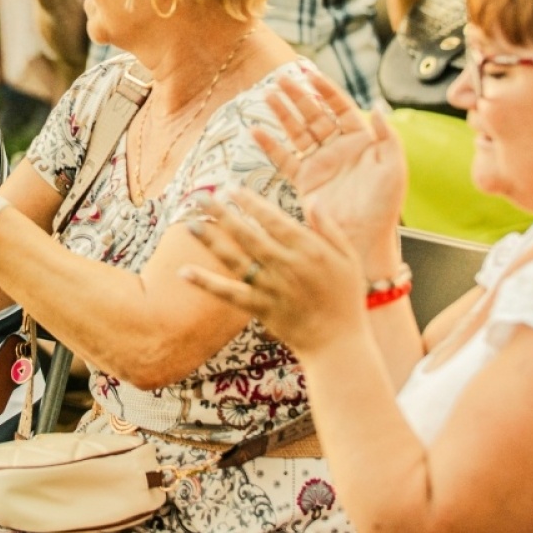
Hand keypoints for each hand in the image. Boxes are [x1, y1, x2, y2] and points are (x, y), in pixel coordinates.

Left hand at [180, 188, 368, 355]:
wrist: (337, 344)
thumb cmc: (346, 298)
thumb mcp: (348, 258)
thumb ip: (329, 228)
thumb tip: (312, 199)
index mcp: (308, 250)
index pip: (273, 219)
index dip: (251, 202)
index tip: (231, 187)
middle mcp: (286, 266)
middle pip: (248, 235)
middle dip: (223, 213)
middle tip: (200, 196)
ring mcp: (271, 288)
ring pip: (235, 260)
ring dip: (211, 241)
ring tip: (189, 224)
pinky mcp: (259, 309)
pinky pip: (228, 293)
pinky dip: (206, 282)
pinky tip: (184, 271)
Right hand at [251, 68, 405, 272]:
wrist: (363, 239)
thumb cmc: (384, 206)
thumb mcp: (394, 168)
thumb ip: (387, 136)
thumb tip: (376, 106)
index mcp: (361, 142)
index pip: (341, 108)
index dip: (326, 90)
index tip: (311, 75)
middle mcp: (338, 149)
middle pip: (314, 114)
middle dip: (298, 96)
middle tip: (280, 79)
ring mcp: (319, 163)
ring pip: (297, 131)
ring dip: (283, 113)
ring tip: (267, 95)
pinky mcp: (304, 180)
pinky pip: (284, 158)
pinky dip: (270, 145)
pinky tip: (256, 130)